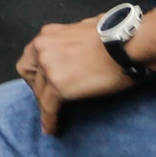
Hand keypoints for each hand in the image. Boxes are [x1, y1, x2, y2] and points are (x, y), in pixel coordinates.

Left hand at [17, 17, 133, 133]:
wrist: (126, 43)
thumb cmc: (116, 34)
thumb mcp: (86, 26)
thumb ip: (75, 39)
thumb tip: (81, 45)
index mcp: (48, 34)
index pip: (31, 57)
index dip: (37, 73)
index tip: (45, 83)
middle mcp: (42, 48)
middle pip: (30, 75)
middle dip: (38, 88)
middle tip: (49, 99)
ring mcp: (48, 67)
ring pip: (40, 93)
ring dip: (45, 106)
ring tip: (51, 119)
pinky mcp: (58, 86)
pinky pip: (48, 107)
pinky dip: (50, 120)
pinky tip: (52, 129)